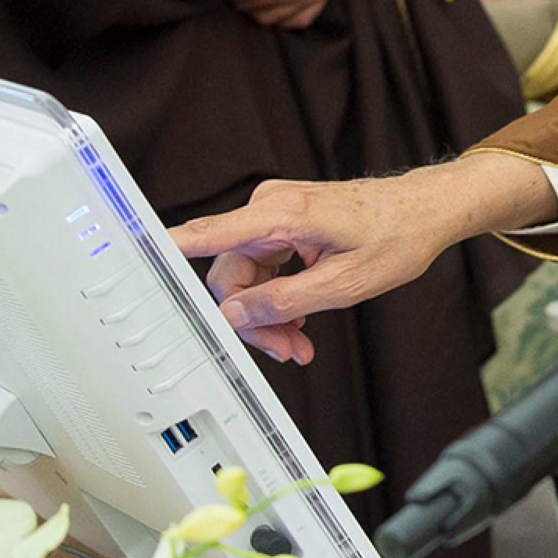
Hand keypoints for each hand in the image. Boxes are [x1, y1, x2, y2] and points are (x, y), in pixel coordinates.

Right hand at [169, 154, 557, 363]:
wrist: (427, 210)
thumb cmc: (399, 235)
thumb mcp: (346, 283)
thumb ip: (286, 301)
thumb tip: (236, 315)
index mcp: (282, 214)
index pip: (206, 235)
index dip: (164, 254)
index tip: (129, 268)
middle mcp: (271, 208)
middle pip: (230, 274)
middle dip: (252, 318)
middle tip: (286, 349)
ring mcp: (277, 214)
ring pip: (247, 276)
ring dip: (268, 314)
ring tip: (300, 341)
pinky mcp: (285, 224)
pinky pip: (264, 267)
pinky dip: (278, 296)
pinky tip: (299, 319)